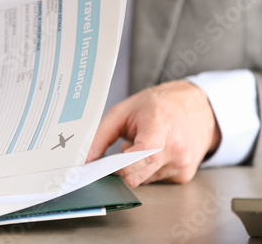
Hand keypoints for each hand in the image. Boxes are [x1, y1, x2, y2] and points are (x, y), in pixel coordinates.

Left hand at [86, 80, 220, 187]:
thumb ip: (101, 135)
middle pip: (136, 175)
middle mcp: (175, 149)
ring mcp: (182, 164)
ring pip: (142, 179)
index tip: (101, 165)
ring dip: (133, 167)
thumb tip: (85, 159)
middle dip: (118, 168)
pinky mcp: (184, 175)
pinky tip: (153, 152)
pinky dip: (147, 169)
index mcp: (161, 126)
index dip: (118, 165)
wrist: (199, 107)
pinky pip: (153, 179)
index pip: (140, 155)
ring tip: (141, 144)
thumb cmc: (160, 104)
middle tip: (115, 151)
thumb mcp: (124, 110)